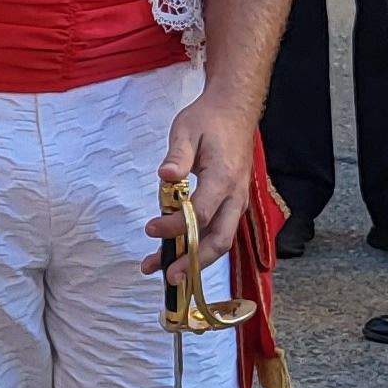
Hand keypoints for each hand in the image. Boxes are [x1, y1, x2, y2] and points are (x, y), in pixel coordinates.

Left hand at [146, 88, 259, 274]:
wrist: (235, 110)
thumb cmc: (208, 120)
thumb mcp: (187, 130)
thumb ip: (177, 157)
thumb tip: (165, 177)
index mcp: (224, 177)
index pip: (200, 214)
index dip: (176, 227)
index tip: (150, 229)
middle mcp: (235, 196)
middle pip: (219, 240)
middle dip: (193, 262)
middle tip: (167, 276)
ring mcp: (236, 202)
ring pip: (220, 241)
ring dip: (194, 260)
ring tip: (163, 270)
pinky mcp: (232, 204)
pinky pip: (219, 232)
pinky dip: (199, 247)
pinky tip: (177, 253)